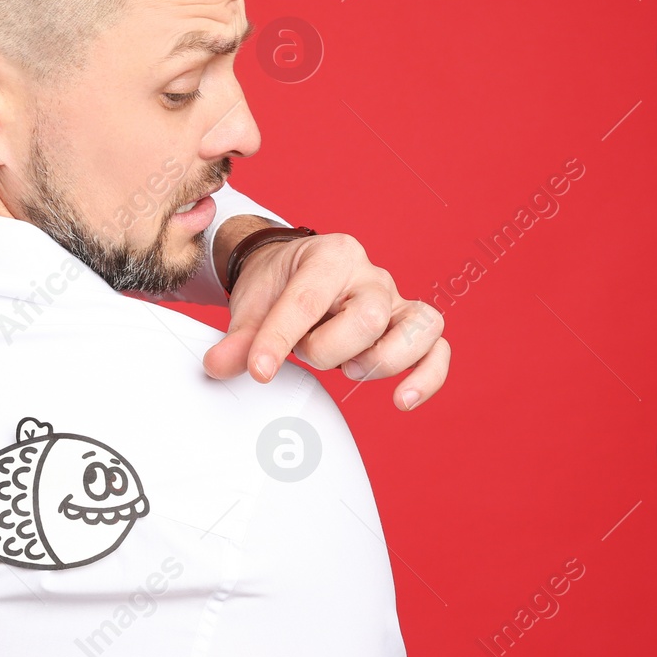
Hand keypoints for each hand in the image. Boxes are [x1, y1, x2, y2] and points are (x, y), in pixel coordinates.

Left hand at [202, 230, 449, 409]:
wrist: (293, 270)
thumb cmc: (278, 284)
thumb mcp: (251, 304)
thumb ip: (239, 338)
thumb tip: (219, 366)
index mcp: (328, 256)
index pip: (308, 301)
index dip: (279, 340)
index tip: (258, 370)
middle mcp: (369, 273)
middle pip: (369, 317)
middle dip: (328, 349)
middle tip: (306, 353)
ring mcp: (394, 298)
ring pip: (418, 327)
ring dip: (379, 361)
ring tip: (347, 368)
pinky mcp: (409, 325)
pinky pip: (437, 347)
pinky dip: (428, 376)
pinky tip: (403, 400)